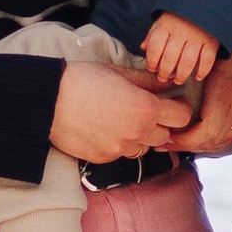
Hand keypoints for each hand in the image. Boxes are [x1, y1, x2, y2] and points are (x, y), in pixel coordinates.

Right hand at [50, 57, 194, 164]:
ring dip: (139, 136)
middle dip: (159, 124)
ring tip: (120, 120)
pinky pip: (121, 153)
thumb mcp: (119, 73)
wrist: (49, 101)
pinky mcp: (104, 158)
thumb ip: (149, 81)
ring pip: (143, 147)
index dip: (179, 108)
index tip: (172, 103)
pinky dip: (118, 144)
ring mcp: (120, 148)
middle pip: (165, 135)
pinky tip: (103, 128)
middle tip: (144, 110)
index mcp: (145, 108)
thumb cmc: (83, 80)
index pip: (182, 117)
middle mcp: (137, 133)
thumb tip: (170, 83)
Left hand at [139, 11, 219, 90]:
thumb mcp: (162, 20)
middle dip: (165, 72)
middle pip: (170, 58)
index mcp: (166, 25)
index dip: (151, 61)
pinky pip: (207, 59)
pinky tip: (198, 77)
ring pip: (187, 62)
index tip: (152, 68)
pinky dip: (203, 71)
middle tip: (164, 77)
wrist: (204, 1)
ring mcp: (197, 36)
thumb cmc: (179, 15)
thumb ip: (153, 34)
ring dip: (181, 75)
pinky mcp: (212, 40)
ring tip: (178, 80)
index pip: (155, 48)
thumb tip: (143, 48)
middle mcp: (180, 31)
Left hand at [175, 0, 231, 155]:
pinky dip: (214, 141)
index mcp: (227, 97)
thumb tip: (171, 77)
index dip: (184, 140)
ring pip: (222, 142)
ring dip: (200, 146)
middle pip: (211, 142)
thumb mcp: (216, 59)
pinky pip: (231, 136)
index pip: (204, 133)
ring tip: (179, 142)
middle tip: (166, 143)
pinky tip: (201, 137)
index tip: (167, 136)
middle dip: (186, 146)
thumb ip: (197, 72)